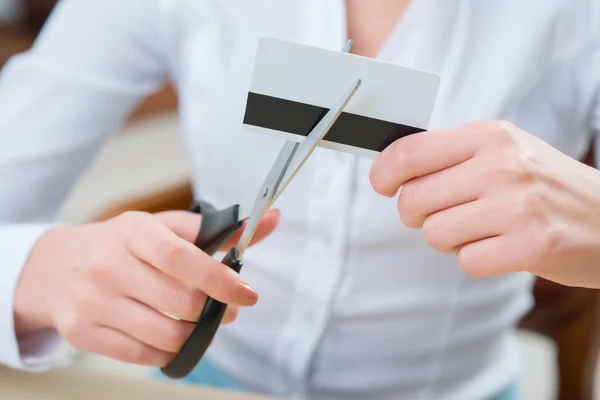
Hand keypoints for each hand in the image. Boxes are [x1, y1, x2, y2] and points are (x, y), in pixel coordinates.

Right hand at [14, 209, 279, 365]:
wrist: (55, 267)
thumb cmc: (122, 245)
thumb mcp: (163, 227)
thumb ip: (219, 229)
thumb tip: (273, 219)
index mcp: (133, 232)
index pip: (181, 258)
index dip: (220, 279)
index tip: (247, 293)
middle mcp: (109, 266)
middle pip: (182, 302)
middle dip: (217, 310)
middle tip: (229, 307)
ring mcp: (93, 302)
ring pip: (167, 334)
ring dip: (197, 334)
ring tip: (201, 321)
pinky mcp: (83, 333)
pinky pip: (145, 356)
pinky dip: (170, 350)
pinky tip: (173, 335)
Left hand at [369, 121, 599, 286]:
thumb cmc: (544, 185)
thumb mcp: (503, 150)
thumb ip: (451, 155)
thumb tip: (391, 167)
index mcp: (489, 136)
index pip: (409, 152)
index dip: (383, 173)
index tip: (382, 184)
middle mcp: (501, 165)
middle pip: (412, 200)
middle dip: (418, 214)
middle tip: (445, 212)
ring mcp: (518, 205)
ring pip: (435, 234)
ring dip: (451, 238)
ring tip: (484, 228)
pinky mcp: (532, 244)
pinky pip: (466, 261)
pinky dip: (477, 258)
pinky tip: (503, 245)